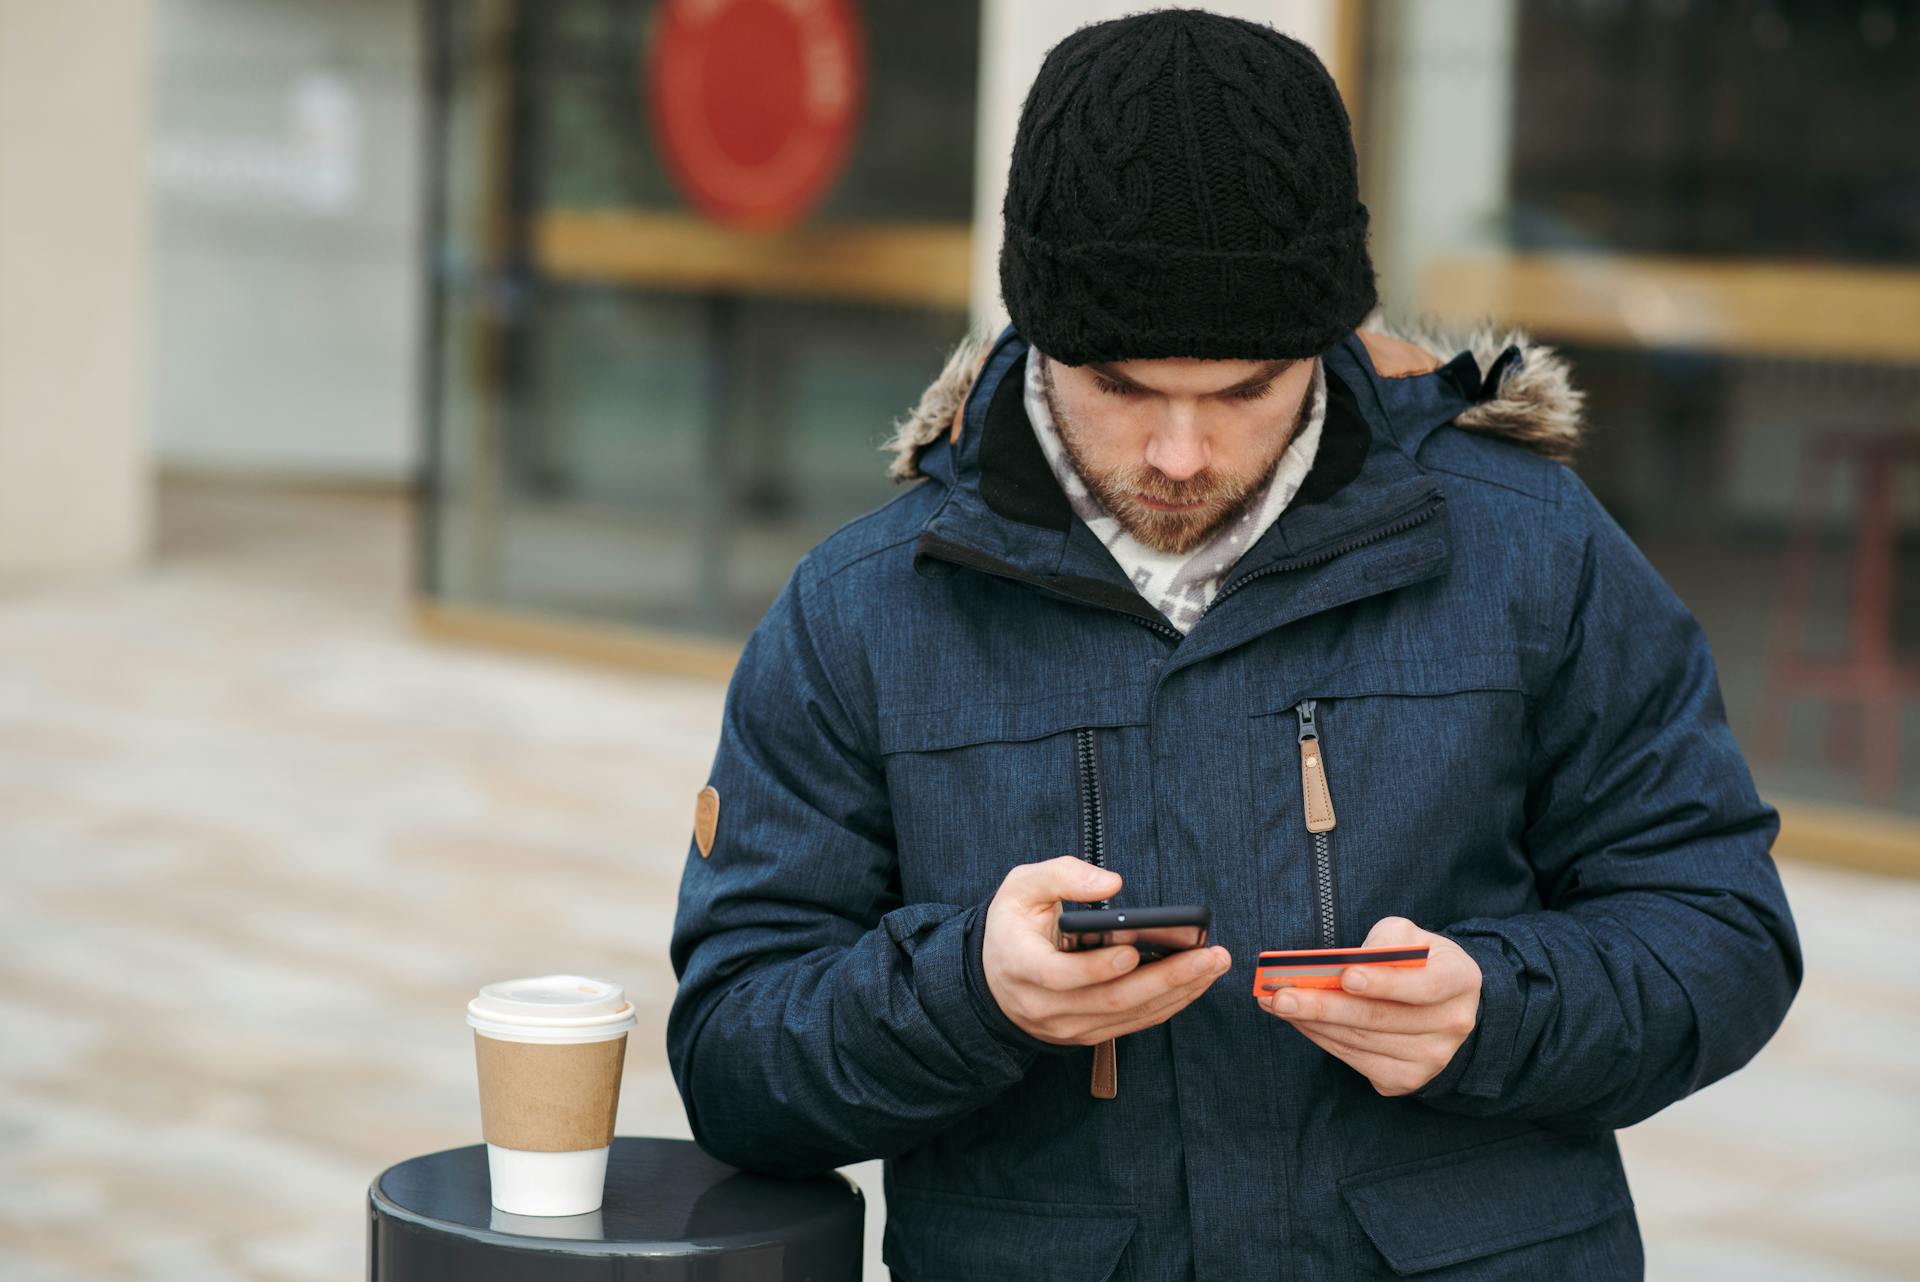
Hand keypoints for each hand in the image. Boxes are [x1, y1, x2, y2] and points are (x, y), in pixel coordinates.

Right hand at [983, 856, 1232, 1045]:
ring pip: (1129, 1015)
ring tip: (1214, 964)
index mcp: (1021, 966)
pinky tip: (1196, 982)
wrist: (995, 976)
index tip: (1134, 950)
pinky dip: (1169, 1004)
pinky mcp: (1088, 1035)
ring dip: (1178, 992)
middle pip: (1111, 1000)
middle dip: (1167, 978)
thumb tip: (1113, 883)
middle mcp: (1044, 1006)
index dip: (1098, 967)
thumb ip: (1062, 875)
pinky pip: (1134, 1024)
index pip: (1060, 976)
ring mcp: (1067, 1027)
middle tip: (1210, 955)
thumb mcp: (1021, 886)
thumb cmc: (1013, 925)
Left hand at [1260, 915, 1480, 1095]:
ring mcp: (1431, 1058)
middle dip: (1325, 1006)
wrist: (1442, 1003)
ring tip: (1276, 1004)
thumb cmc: (1417, 960)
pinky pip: (1355, 1060)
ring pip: (1361, 1041)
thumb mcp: (1410, 936)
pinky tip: (1298, 1022)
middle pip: (1381, 1019)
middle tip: (1282, 996)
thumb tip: (1345, 963)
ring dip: (1312, 1023)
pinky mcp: (1406, 1079)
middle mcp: (1452, 1024)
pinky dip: (1322, 1039)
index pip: (1424, 985)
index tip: (1345, 976)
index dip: (1384, 983)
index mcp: (1460, 980)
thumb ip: (1384, 941)